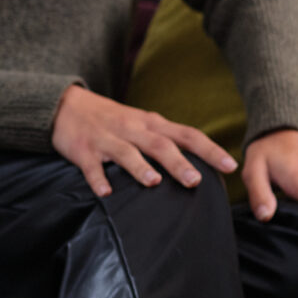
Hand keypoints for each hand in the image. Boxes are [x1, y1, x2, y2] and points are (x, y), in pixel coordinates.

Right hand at [53, 84, 236, 196]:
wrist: (67, 105)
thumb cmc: (114, 120)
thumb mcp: (144, 124)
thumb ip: (168, 140)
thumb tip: (201, 163)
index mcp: (152, 125)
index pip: (187, 135)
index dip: (210, 150)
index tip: (230, 166)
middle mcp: (133, 130)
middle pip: (160, 144)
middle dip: (178, 162)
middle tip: (195, 181)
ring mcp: (108, 139)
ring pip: (127, 152)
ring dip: (140, 167)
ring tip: (154, 182)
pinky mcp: (84, 150)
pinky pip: (91, 166)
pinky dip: (98, 179)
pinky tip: (106, 192)